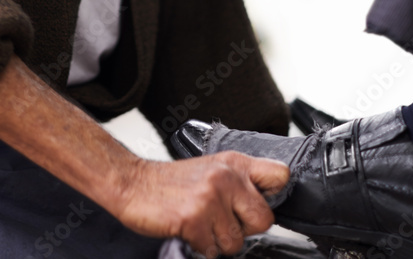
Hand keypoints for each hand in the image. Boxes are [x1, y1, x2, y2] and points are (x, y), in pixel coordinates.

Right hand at [112, 151, 288, 257]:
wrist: (132, 183)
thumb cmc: (171, 182)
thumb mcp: (211, 168)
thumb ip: (239, 180)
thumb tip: (268, 200)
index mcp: (233, 163)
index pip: (279, 175)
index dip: (272, 196)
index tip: (256, 203)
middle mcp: (225, 177)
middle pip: (264, 220)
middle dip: (244, 229)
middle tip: (221, 221)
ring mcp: (210, 198)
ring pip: (237, 242)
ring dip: (218, 241)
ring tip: (201, 223)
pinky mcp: (194, 219)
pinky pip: (213, 250)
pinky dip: (200, 246)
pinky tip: (189, 229)